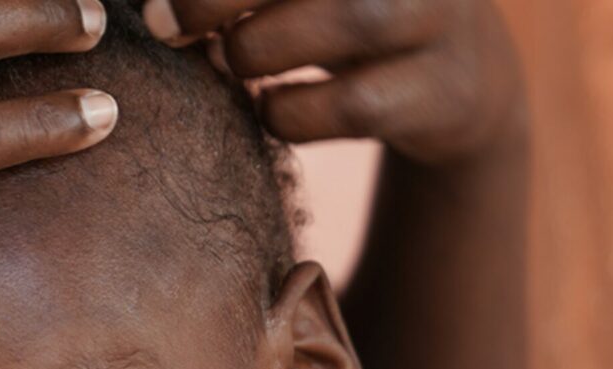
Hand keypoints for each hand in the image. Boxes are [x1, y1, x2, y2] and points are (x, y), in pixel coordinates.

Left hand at [139, 0, 520, 165]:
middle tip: (169, 24)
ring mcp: (440, 17)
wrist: (460, 83)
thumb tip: (152, 4)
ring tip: (230, 61)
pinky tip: (274, 109)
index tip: (160, 2)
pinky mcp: (444, 93)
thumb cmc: (345, 10)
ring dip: (256, 49)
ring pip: (347, 20)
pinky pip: (353, 105)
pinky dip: (289, 113)